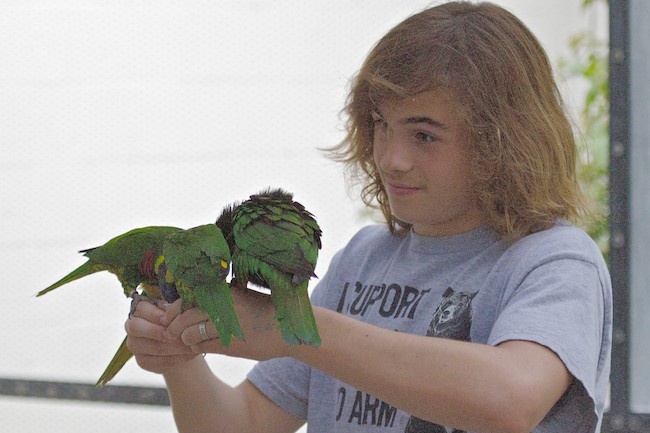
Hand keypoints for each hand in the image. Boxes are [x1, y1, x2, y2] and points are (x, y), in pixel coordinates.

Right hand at [124, 299, 198, 373]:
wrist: (180, 340)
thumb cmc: (178, 318)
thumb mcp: (177, 310)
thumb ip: (175, 308)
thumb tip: (178, 309)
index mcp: (140, 309)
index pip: (141, 308)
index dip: (154, 314)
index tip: (168, 319)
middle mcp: (132, 326)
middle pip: (136, 328)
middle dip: (158, 332)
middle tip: (178, 335)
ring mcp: (135, 345)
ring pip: (151, 347)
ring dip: (174, 347)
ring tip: (191, 345)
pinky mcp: (142, 361)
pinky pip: (158, 361)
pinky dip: (176, 358)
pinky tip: (189, 354)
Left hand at [163, 287, 291, 360]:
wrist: (287, 331)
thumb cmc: (265, 313)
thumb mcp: (242, 297)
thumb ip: (219, 299)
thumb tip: (191, 304)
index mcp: (225, 291)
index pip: (188, 298)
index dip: (174, 310)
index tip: (169, 317)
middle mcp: (223, 305)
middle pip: (184, 316)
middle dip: (174, 327)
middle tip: (169, 333)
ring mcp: (225, 325)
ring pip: (189, 334)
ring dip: (184, 339)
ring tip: (188, 341)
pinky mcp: (229, 344)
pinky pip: (202, 348)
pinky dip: (196, 349)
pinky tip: (199, 348)